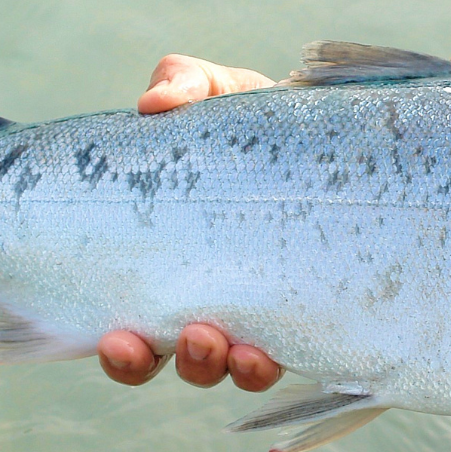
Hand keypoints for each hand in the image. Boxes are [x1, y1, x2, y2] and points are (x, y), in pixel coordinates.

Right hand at [97, 54, 282, 393]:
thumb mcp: (218, 95)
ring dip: (219, 366)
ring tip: (222, 344)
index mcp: (172, 263)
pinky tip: (267, 351)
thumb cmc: (259, 122)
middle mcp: (209, 297)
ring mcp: (260, 310)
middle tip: (179, 339)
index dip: (120, 349)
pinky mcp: (308, 310)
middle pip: (174, 359)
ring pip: (228, 367)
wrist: (334, 136)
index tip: (117, 336)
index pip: (132, 324)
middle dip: (172, 361)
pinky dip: (267, 360)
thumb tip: (153, 103)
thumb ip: (183, 84)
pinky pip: (287, 354)